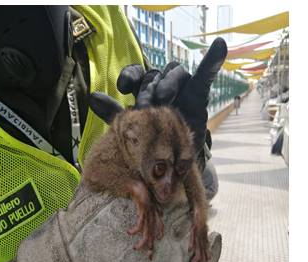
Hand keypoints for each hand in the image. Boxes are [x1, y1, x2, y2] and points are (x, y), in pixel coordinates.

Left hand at [91, 40, 227, 153]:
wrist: (170, 165)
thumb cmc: (147, 144)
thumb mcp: (128, 129)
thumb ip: (113, 112)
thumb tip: (92, 97)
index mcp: (143, 91)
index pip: (136, 74)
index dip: (129, 76)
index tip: (123, 87)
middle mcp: (161, 86)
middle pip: (154, 75)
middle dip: (147, 90)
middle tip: (144, 108)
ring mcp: (182, 90)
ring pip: (175, 73)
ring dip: (168, 83)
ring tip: (163, 100)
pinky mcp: (199, 96)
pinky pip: (206, 75)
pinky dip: (212, 61)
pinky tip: (219, 46)